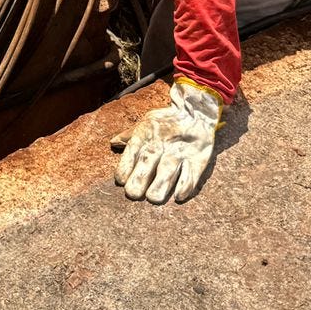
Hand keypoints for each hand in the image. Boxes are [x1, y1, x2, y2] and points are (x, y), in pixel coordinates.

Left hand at [110, 79, 221, 203]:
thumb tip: (113, 143)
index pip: (131, 152)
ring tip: (153, 198)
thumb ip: (129, 135)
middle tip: (133, 193)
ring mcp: (180, 152)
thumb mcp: (146, 122)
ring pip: (167, 171)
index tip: (121, 181)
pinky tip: (178, 196)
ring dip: (160, 186)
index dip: (125, 168)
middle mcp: (161, 143)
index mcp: (145, 134)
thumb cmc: (167, 120)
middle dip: (139, 179)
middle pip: (147, 162)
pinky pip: (191, 175)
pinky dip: (185, 186)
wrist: (198, 111)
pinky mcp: (197, 159)